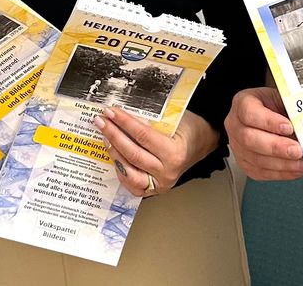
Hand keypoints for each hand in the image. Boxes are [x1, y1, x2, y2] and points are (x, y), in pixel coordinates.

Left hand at [94, 108, 216, 196]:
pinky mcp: (155, 189)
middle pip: (132, 153)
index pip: (142, 135)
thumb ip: (150, 119)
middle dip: (113, 135)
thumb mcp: (174, 118)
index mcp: (174, 152)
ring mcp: (160, 183)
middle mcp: (167, 171)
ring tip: (105, 136)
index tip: (111, 112)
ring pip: (129, 171)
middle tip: (101, 121)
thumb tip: (123, 114)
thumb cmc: (189, 129)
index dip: (124, 122)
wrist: (201, 144)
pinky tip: (114, 156)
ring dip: (113, 152)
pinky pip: (132, 184)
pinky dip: (120, 171)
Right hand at [225, 86, 302, 180]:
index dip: (269, 121)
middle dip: (276, 147)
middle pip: (249, 139)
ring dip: (282, 164)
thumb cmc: (275, 106)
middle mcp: (235, 125)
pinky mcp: (245, 163)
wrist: (269, 116)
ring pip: (255, 159)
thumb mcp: (282, 98)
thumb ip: (291, 109)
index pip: (249, 113)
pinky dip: (281, 173)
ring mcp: (238, 146)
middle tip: (297, 150)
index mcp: (242, 103)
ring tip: (302, 163)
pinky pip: (261, 172)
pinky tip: (295, 169)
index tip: (289, 127)